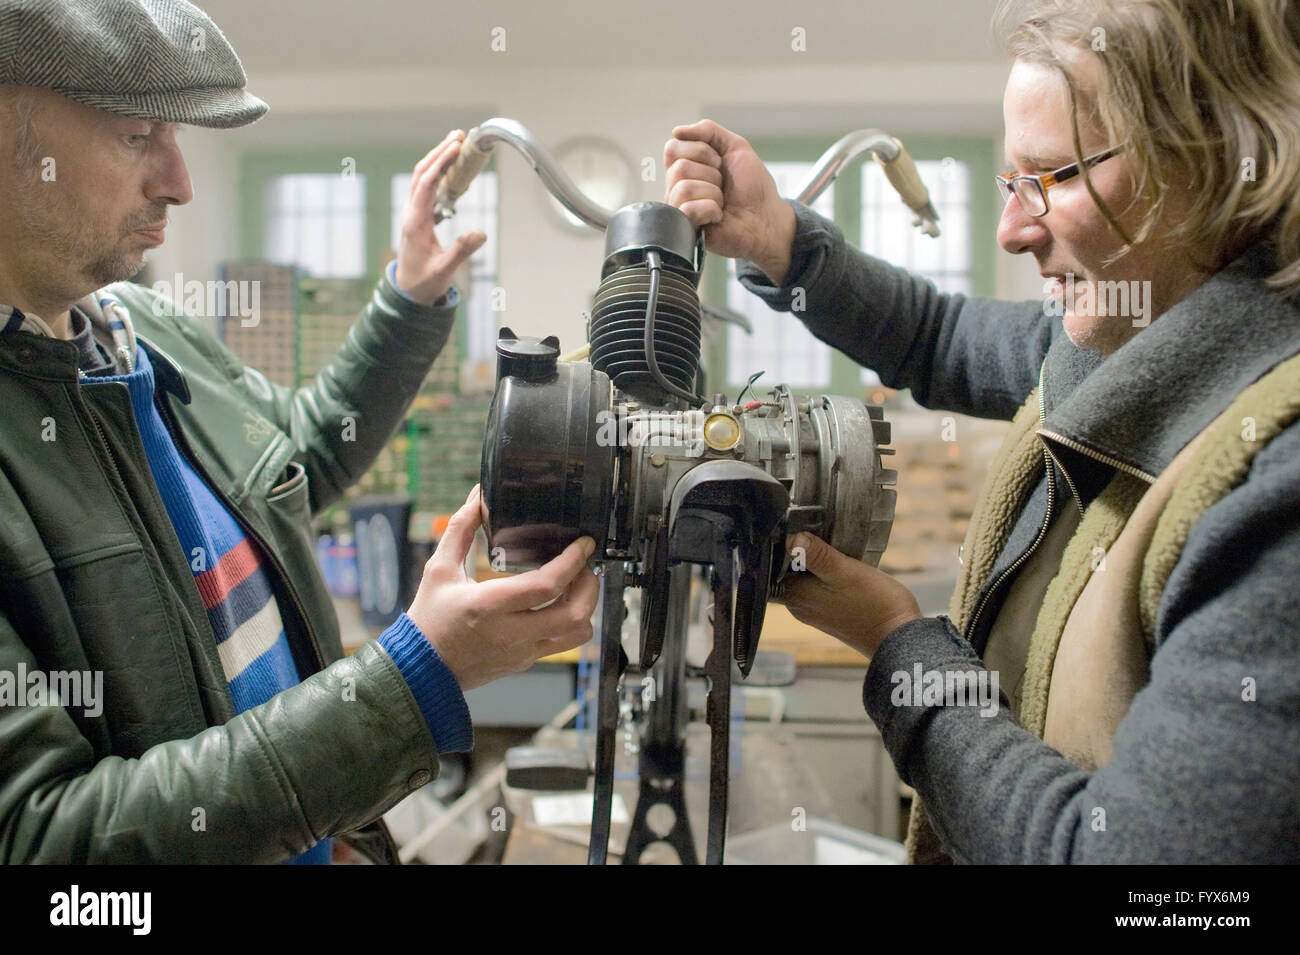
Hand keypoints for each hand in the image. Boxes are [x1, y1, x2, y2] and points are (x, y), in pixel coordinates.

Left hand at [393, 130, 487, 304]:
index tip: (455, 147)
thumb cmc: (424, 282)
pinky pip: (426, 187)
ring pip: (422, 178)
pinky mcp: (418, 216)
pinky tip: (451, 167)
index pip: (426, 184)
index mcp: (415, 222)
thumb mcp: (444, 270)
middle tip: (458, 135)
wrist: (408, 292)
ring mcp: (413, 213)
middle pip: (422, 173)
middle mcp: (411, 213)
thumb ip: (461, 251)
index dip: (441, 163)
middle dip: (439, 152)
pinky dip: (438, 172)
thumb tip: (481, 233)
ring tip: (455, 143)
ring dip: (437, 159)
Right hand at [406, 486, 598, 689]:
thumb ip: (460, 529)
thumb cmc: (430, 618)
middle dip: (589, 584)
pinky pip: (564, 644)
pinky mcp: (526, 661)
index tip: (583, 544)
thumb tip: (478, 497)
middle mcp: (511, 632)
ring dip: (585, 607)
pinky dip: (571, 622)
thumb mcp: (438, 569)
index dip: (572, 562)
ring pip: (577, 634)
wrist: (422, 668)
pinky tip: (560, 604)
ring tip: (576, 586)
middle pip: (573, 613)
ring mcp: (522, 651)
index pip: (546, 585)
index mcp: (488, 606)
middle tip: (584, 565)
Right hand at [664, 119, 795, 282]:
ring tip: (722, 202)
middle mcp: (677, 187)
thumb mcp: (735, 146)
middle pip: (679, 168)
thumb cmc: (752, 186)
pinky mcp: (687, 228)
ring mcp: (680, 209)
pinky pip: (689, 209)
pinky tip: (718, 216)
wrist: (766, 217)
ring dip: (713, 193)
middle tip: (723, 186)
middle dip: (711, 174)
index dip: (701, 152)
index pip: (672, 148)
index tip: (720, 164)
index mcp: (684, 167)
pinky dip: (711, 210)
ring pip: (684, 188)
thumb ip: (708, 131)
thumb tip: (676, 131)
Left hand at [776, 532, 921, 660]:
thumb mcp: (845, 571)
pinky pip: (821, 584)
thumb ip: (817, 555)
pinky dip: (829, 571)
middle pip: (792, 566)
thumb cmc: (874, 604)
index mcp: (794, 594)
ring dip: (819, 559)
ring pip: (808, 574)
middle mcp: (799, 604)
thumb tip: (790, 537)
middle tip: (824, 530)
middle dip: (805, 548)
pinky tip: (844, 564)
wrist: (899, 637)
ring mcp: (814, 609)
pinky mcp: (830, 611)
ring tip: (837, 545)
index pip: (778, 559)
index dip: (789, 539)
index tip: (805, 524)